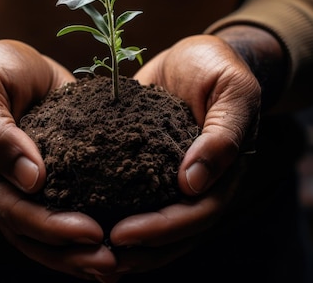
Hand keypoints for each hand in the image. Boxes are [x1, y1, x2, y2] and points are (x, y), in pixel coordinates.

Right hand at [0, 39, 117, 278]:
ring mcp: (34, 185)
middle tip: (112, 264)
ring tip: (120, 265)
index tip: (91, 232)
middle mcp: (9, 188)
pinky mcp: (60, 174)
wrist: (9, 62)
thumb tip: (31, 179)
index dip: (51, 228)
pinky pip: (74, 206)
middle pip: (35, 237)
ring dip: (83, 254)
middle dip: (72, 254)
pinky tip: (124, 238)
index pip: (15, 213)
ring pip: (53, 233)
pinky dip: (92, 228)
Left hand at [105, 33, 263, 276]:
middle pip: (174, 233)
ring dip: (126, 246)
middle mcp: (199, 185)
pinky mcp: (146, 169)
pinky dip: (112, 215)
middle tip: (99, 256)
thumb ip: (223, 134)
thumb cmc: (217, 67)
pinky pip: (132, 199)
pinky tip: (81, 222)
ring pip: (153, 225)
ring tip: (87, 256)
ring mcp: (171, 180)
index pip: (197, 214)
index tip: (123, 234)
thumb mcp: (231, 90)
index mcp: (223, 173)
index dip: (162, 229)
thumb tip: (193, 183)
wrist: (194, 56)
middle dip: (139, 249)